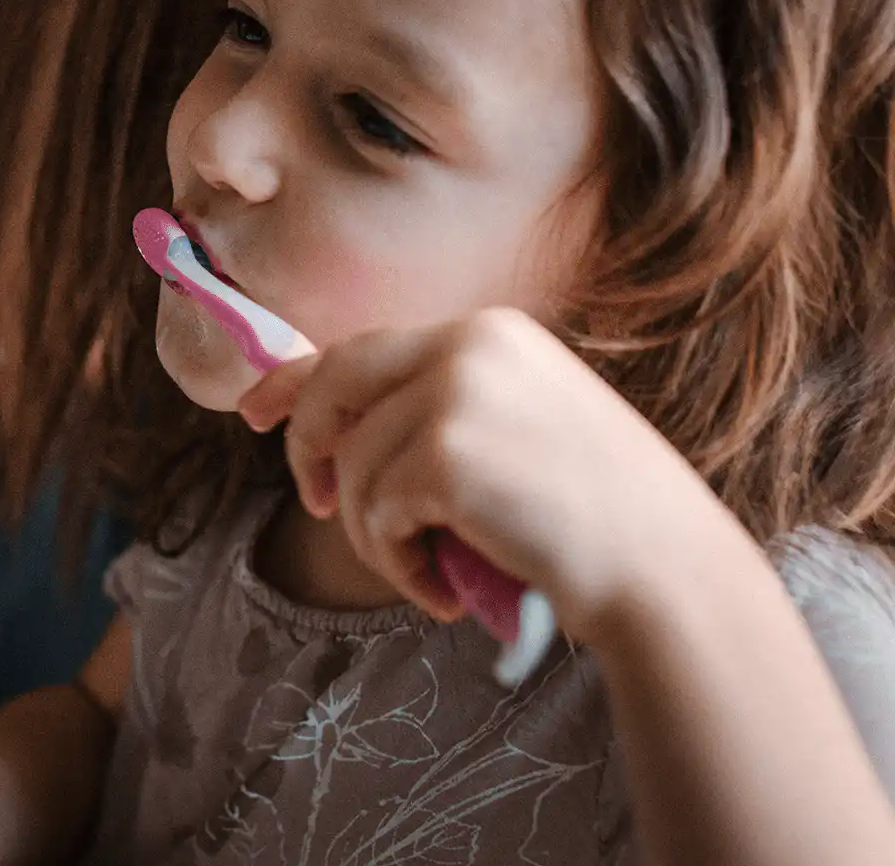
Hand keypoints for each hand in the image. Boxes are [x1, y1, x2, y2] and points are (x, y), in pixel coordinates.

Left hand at [237, 307, 735, 644]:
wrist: (669, 574)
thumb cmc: (596, 521)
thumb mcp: (515, 433)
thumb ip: (437, 413)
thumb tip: (332, 425)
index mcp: (490, 334)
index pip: (360, 348)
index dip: (294, 383)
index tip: (253, 415)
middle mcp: (469, 344)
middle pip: (333, 387)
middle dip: (308, 450)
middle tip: (322, 506)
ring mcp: (456, 392)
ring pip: (353, 466)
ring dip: (375, 537)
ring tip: (431, 573)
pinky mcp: (445, 451)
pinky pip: (374, 511)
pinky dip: (395, 562)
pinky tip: (444, 588)